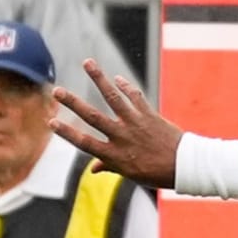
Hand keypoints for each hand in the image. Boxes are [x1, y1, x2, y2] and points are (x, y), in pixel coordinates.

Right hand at [51, 59, 181, 186]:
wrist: (186, 167)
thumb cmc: (157, 173)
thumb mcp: (132, 175)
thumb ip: (111, 166)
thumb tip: (92, 168)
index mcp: (116, 155)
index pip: (85, 143)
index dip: (68, 133)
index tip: (52, 122)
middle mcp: (123, 138)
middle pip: (93, 117)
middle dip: (73, 103)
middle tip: (57, 91)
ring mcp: (136, 124)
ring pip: (113, 98)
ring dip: (99, 79)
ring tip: (87, 63)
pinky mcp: (150, 115)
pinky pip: (136, 97)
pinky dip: (127, 87)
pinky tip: (117, 78)